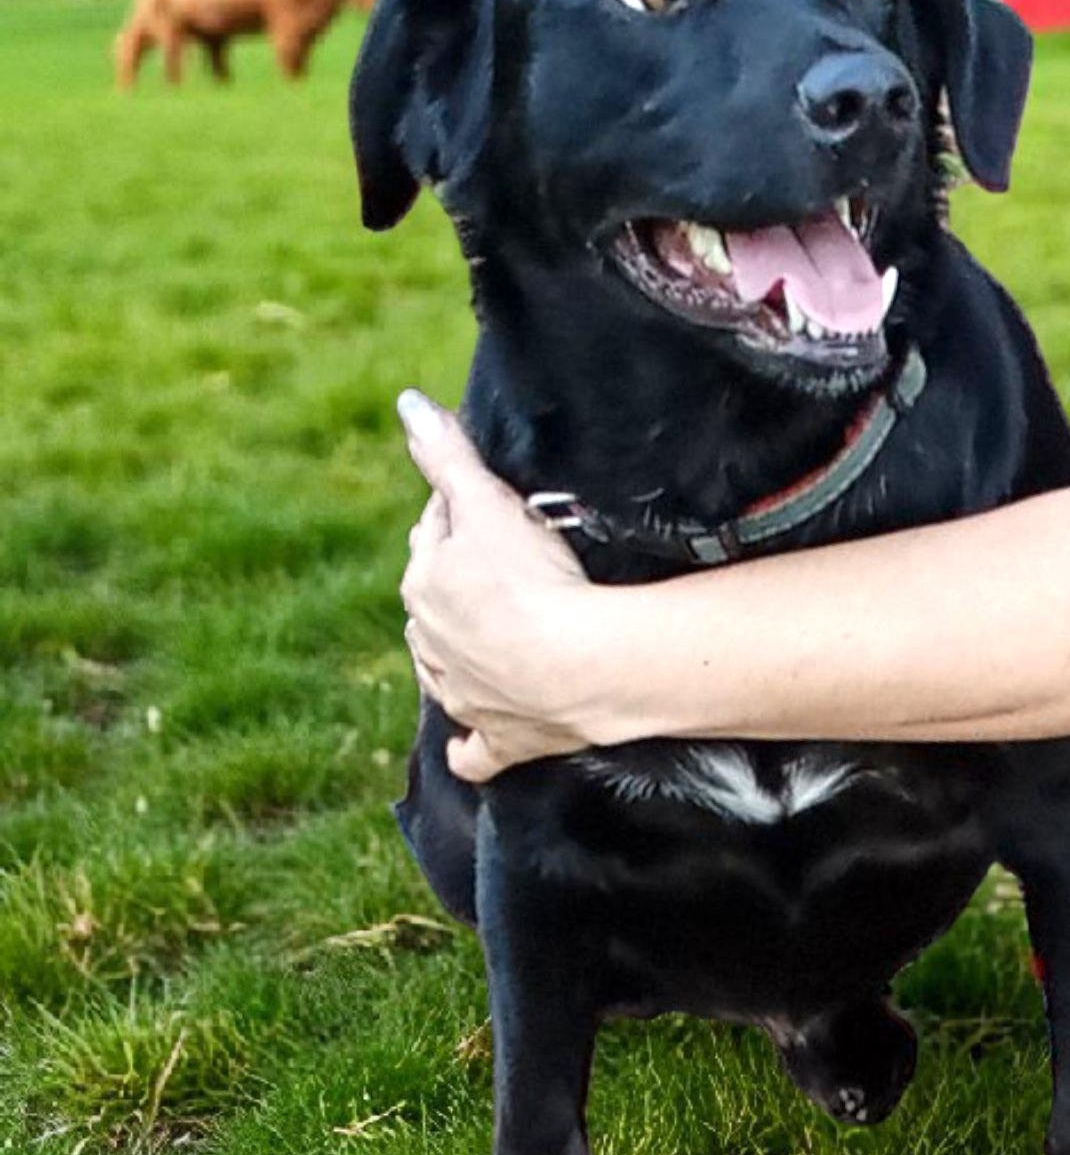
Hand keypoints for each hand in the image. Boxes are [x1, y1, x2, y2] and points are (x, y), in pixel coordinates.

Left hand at [397, 389, 603, 779]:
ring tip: (492, 634)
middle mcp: (432, 643)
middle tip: (504, 565)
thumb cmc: (533, 579)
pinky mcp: (499, 739)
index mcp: (426, 583)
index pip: (436, 535)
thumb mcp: (485, 504)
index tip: (493, 507)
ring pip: (445, 668)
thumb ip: (446, 455)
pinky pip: (475, 750)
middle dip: (458, 581)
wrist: (575, 665)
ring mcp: (463, 694)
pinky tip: (472, 742)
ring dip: (458, 653)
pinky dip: (471, 745)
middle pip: (438, 599)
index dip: (463, 517)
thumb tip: (407, 404)